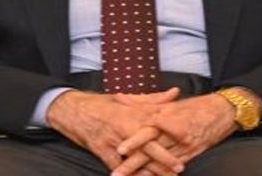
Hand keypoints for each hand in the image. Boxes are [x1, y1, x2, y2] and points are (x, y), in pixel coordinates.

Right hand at [46, 88, 182, 173]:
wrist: (73, 109)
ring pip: (134, 158)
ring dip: (150, 170)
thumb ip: (154, 99)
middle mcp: (123, 125)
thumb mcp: (128, 99)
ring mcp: (112, 139)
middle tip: (179, 167)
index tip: (188, 136)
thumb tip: (175, 93)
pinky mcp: (101, 150)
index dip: (172, 129)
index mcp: (132, 111)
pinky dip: (127, 175)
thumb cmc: (103, 104)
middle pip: (147, 143)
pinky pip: (116, 166)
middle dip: (164, 157)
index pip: (156, 121)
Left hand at [114, 93, 238, 171]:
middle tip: (117, 173)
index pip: (143, 130)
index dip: (131, 141)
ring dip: (144, 173)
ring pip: (159, 161)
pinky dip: (163, 174)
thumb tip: (118, 98)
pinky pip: (173, 166)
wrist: (223, 110)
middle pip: (149, 148)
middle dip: (132, 163)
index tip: (116, 150)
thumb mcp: (166, 102)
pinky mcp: (190, 152)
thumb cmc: (193, 106)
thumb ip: (142, 102)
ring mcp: (182, 143)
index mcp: (162, 114)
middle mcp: (171, 130)